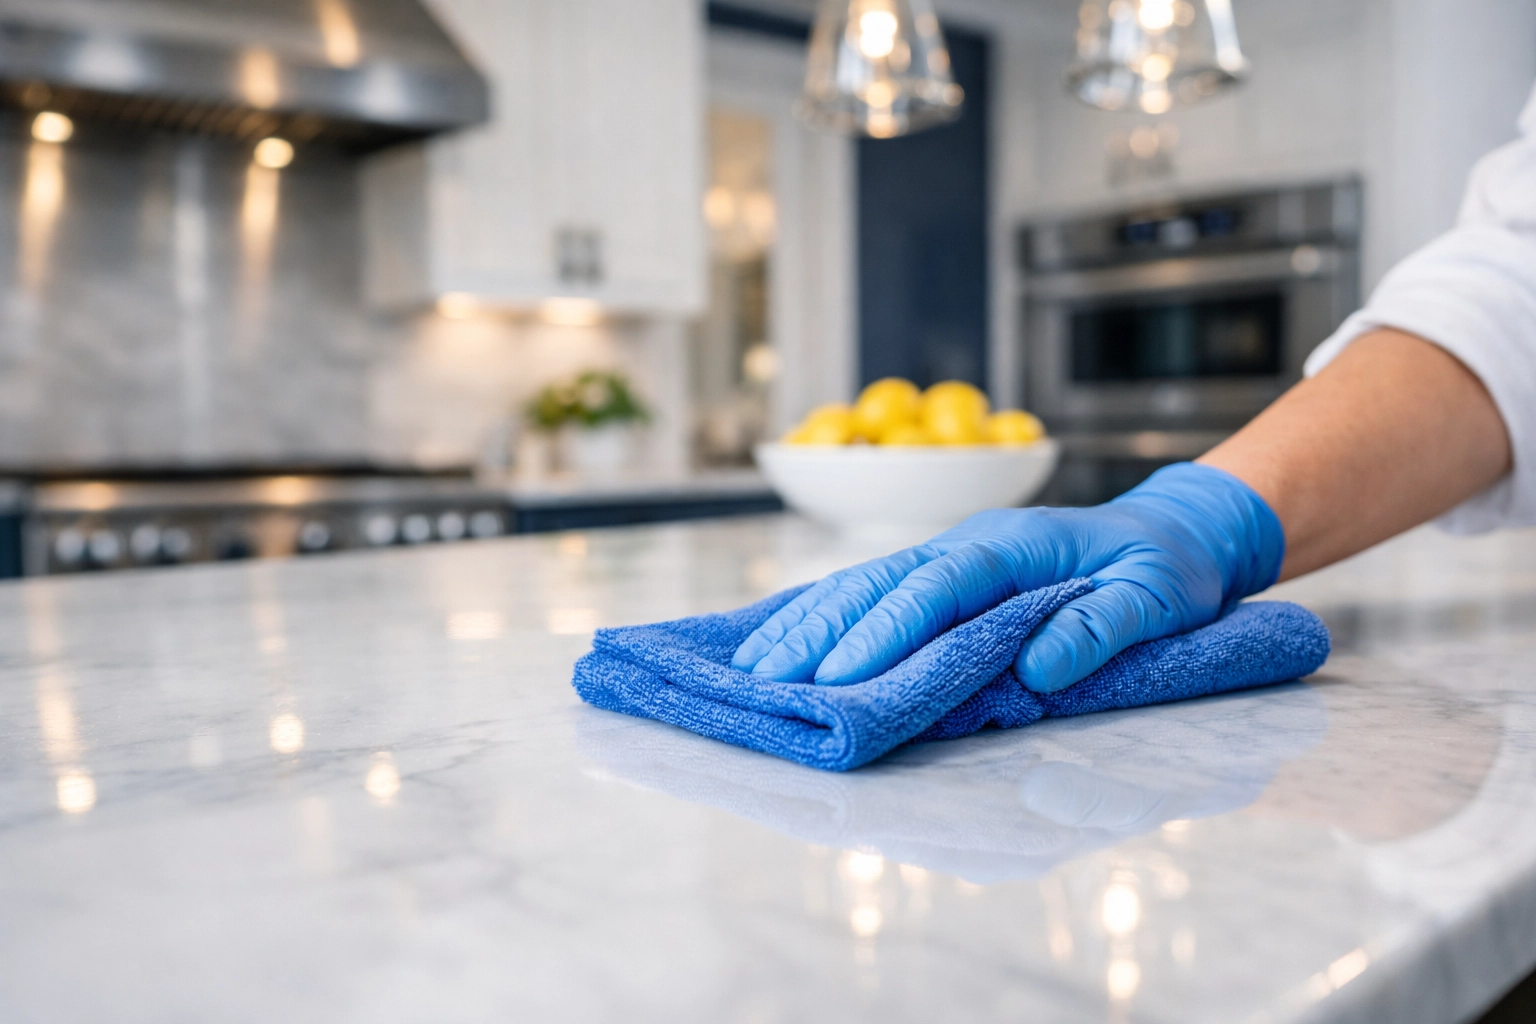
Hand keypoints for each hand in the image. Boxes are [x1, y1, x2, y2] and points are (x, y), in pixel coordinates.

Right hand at [732, 463, 1283, 692]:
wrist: (1171, 531)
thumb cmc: (1164, 568)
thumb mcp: (1159, 597)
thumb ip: (1101, 627)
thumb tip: (1037, 667)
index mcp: (1016, 545)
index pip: (938, 587)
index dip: (886, 630)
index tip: (840, 676)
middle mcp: (971, 541)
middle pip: (881, 580)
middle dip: (820, 629)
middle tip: (766, 677)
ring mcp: (953, 552)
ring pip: (866, 581)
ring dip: (809, 621)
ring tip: (754, 665)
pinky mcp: (946, 573)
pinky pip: (877, 589)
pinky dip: (828, 613)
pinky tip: (788, 637)